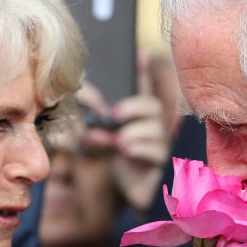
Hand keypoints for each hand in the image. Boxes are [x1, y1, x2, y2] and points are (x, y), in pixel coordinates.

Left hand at [79, 59, 170, 213]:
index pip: (143, 91)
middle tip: (113, 114)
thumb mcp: (106, 142)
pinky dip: (137, 148)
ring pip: (154, 129)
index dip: (142, 73)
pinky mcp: (162, 163)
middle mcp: (155, 127)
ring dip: (131, 132)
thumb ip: (98, 127)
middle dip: (133, 107)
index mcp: (141, 118)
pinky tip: (124, 150)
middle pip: (153, 106)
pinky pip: (155, 150)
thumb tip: (83, 114)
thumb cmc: (121, 165)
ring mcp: (161, 144)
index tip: (139, 53)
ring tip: (117, 141)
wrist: (133, 193)